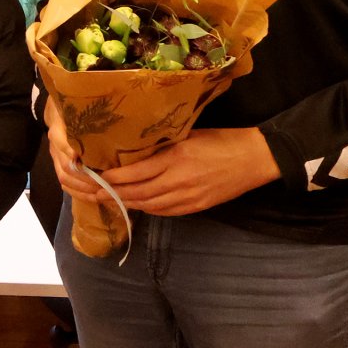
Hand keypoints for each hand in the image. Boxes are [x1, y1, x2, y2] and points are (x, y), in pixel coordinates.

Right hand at [43, 97, 103, 203]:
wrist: (57, 107)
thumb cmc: (74, 106)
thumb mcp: (81, 106)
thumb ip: (93, 115)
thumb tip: (118, 120)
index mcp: (59, 129)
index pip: (65, 146)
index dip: (81, 159)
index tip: (100, 169)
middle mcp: (55, 145)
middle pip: (66, 169)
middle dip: (87, 181)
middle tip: (109, 186)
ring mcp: (55, 155)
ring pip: (64, 178)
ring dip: (84, 189)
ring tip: (104, 193)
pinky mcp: (58, 163)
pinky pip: (65, 183)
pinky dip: (78, 193)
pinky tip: (94, 197)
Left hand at [102, 127, 280, 215]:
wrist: (254, 159)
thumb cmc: (221, 140)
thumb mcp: (188, 135)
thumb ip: (163, 145)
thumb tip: (135, 148)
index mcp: (176, 158)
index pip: (136, 173)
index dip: (114, 178)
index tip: (96, 176)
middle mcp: (179, 180)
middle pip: (139, 193)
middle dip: (114, 195)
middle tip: (93, 193)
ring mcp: (189, 197)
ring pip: (150, 205)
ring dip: (128, 204)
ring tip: (109, 201)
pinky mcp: (197, 207)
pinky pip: (166, 211)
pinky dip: (148, 209)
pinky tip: (136, 205)